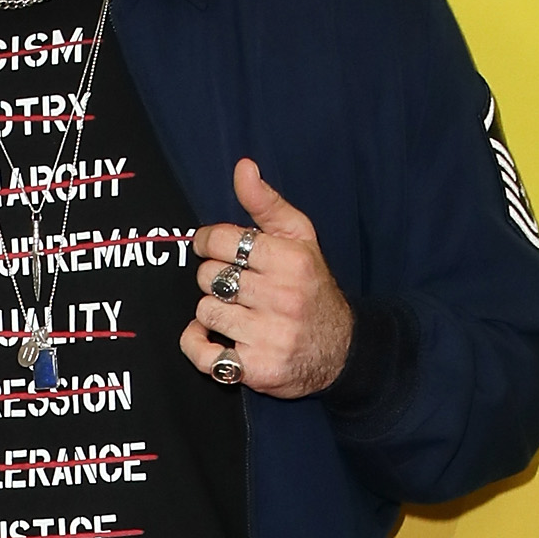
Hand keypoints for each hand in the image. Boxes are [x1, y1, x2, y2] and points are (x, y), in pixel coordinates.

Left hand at [183, 160, 353, 397]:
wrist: (341, 350)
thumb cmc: (312, 288)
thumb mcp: (300, 239)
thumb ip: (266, 203)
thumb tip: (242, 167)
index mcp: (291, 260)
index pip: (223, 240)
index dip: (209, 242)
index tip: (213, 249)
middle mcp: (283, 298)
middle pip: (210, 277)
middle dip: (215, 278)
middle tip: (235, 286)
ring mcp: (270, 336)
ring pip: (205, 311)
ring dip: (213, 312)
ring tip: (237, 313)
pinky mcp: (257, 370)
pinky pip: (202, 353)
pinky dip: (197, 344)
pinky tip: (212, 338)